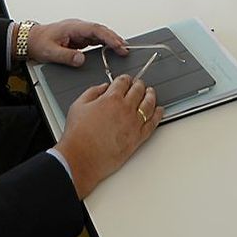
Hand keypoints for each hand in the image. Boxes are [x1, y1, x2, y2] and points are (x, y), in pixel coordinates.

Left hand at [25, 18, 127, 66]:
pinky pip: (96, 39)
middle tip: (125, 49)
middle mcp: (78, 27)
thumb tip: (81, 59)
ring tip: (123, 50)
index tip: (118, 44)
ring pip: (100, 34)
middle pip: (101, 30)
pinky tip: (112, 49)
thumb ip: (66, 56)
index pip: (95, 29)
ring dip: (112, 41)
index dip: (108, 36)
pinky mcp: (80, 38)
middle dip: (114, 39)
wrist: (30, 39)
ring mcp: (80, 32)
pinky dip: (105, 43)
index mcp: (73, 27)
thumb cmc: (38, 42)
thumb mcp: (50, 51)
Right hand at [54, 75, 161, 198]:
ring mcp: (134, 123)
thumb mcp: (78, 105)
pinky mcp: (138, 138)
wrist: (82, 158)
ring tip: (151, 93)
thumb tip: (102, 88)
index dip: (125, 78)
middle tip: (139, 84)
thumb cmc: (78, 135)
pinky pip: (153, 123)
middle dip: (139, 84)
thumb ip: (92, 92)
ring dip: (151, 95)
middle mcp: (125, 108)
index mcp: (111, 98)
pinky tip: (159, 111)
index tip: (125, 80)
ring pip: (149, 104)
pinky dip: (158, 115)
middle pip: (138, 90)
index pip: (124, 81)